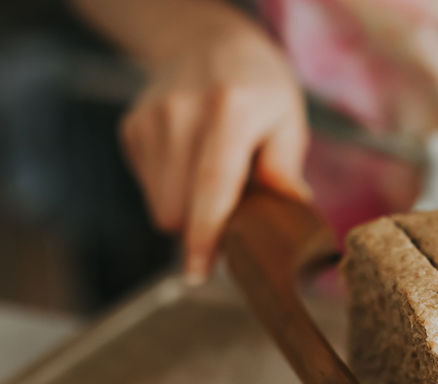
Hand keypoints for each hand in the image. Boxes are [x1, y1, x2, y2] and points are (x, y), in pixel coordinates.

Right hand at [120, 28, 309, 280]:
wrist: (205, 41)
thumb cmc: (259, 88)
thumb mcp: (289, 118)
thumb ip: (286, 167)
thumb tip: (292, 208)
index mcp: (230, 110)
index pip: (212, 186)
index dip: (206, 237)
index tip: (199, 273)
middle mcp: (182, 113)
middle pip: (179, 208)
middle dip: (205, 230)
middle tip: (236, 220)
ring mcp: (150, 120)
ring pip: (161, 205)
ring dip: (188, 212)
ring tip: (215, 182)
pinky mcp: (132, 128)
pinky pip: (150, 188)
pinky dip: (173, 190)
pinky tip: (192, 164)